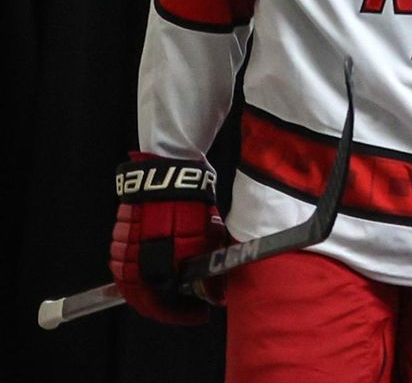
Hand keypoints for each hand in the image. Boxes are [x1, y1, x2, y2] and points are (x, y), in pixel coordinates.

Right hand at [109, 154, 226, 324]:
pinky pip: (125, 267)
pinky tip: (158, 272)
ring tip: (173, 291)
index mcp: (155, 270)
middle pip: (143, 301)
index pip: (164, 307)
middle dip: (165, 308)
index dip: (182, 315)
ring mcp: (123, 250)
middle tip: (185, 307)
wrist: (168, 173)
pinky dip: (141, 276)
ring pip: (131, 285)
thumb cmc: (190, 205)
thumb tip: (215, 298)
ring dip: (150, 293)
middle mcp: (134, 264)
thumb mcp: (206, 241)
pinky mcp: (118, 236)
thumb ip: (208, 276)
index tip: (199, 313)